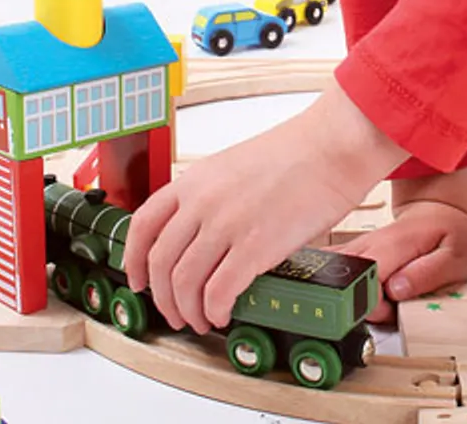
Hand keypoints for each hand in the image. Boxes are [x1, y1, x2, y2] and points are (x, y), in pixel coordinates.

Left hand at [123, 79, 407, 334]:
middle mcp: (202, 202)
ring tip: (202, 320)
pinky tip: (226, 314)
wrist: (332, 146)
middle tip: (175, 312)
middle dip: (163, 298)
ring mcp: (226, 224)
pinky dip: (216, 312)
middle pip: (160, 263)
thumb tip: (206, 239)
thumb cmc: (297, 153)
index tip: (140, 278)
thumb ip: (212, 199)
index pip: (143, 225)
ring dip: (188, 311)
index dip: (135, 260)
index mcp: (194, 180)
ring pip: (184, 284)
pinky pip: (218, 293)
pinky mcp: (255, 246)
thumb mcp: (235, 167)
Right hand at [333, 165, 466, 322]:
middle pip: (343, 280)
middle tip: (390, 309)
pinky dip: (343, 288)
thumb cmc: (450, 234)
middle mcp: (370, 244)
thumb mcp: (456, 256)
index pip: (365, 276)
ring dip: (354, 300)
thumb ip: (428, 274)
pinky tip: (364, 294)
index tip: (391, 310)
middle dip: (361, 306)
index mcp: (395, 244)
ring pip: (336, 277)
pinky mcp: (355, 253)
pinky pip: (337, 271)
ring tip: (384, 303)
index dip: (373, 303)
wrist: (439, 213)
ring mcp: (359, 247)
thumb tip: (396, 290)